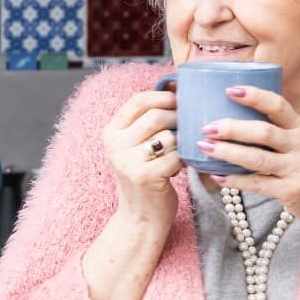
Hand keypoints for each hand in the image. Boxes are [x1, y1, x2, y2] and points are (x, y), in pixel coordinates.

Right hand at [102, 89, 180, 227]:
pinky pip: (176, 156)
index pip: (138, 100)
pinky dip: (184, 159)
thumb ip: (150, 116)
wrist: (140, 217)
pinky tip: (181, 166)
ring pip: (168, 135)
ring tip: (181, 150)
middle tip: (188, 127)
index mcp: (111, 133)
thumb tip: (173, 82)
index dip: (163, 95)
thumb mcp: (139, 145)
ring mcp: (128, 162)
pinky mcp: (145, 177)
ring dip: (182, 141)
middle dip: (178, 118)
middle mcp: (115, 146)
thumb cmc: (146, 176)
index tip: (180, 99)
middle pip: (156, 115)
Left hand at [194, 85, 299, 243]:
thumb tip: (230, 114)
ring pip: (257, 158)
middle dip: (232, 128)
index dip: (254, 96)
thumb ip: (274, 128)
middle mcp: (299, 145)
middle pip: (263, 131)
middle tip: (207, 127)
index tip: (230, 90)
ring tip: (205, 148)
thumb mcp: (299, 140)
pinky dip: (234, 180)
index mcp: (299, 127)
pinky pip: (257, 184)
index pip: (278, 105)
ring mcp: (295, 168)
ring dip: (228, 153)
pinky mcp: (289, 190)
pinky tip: (216, 175)